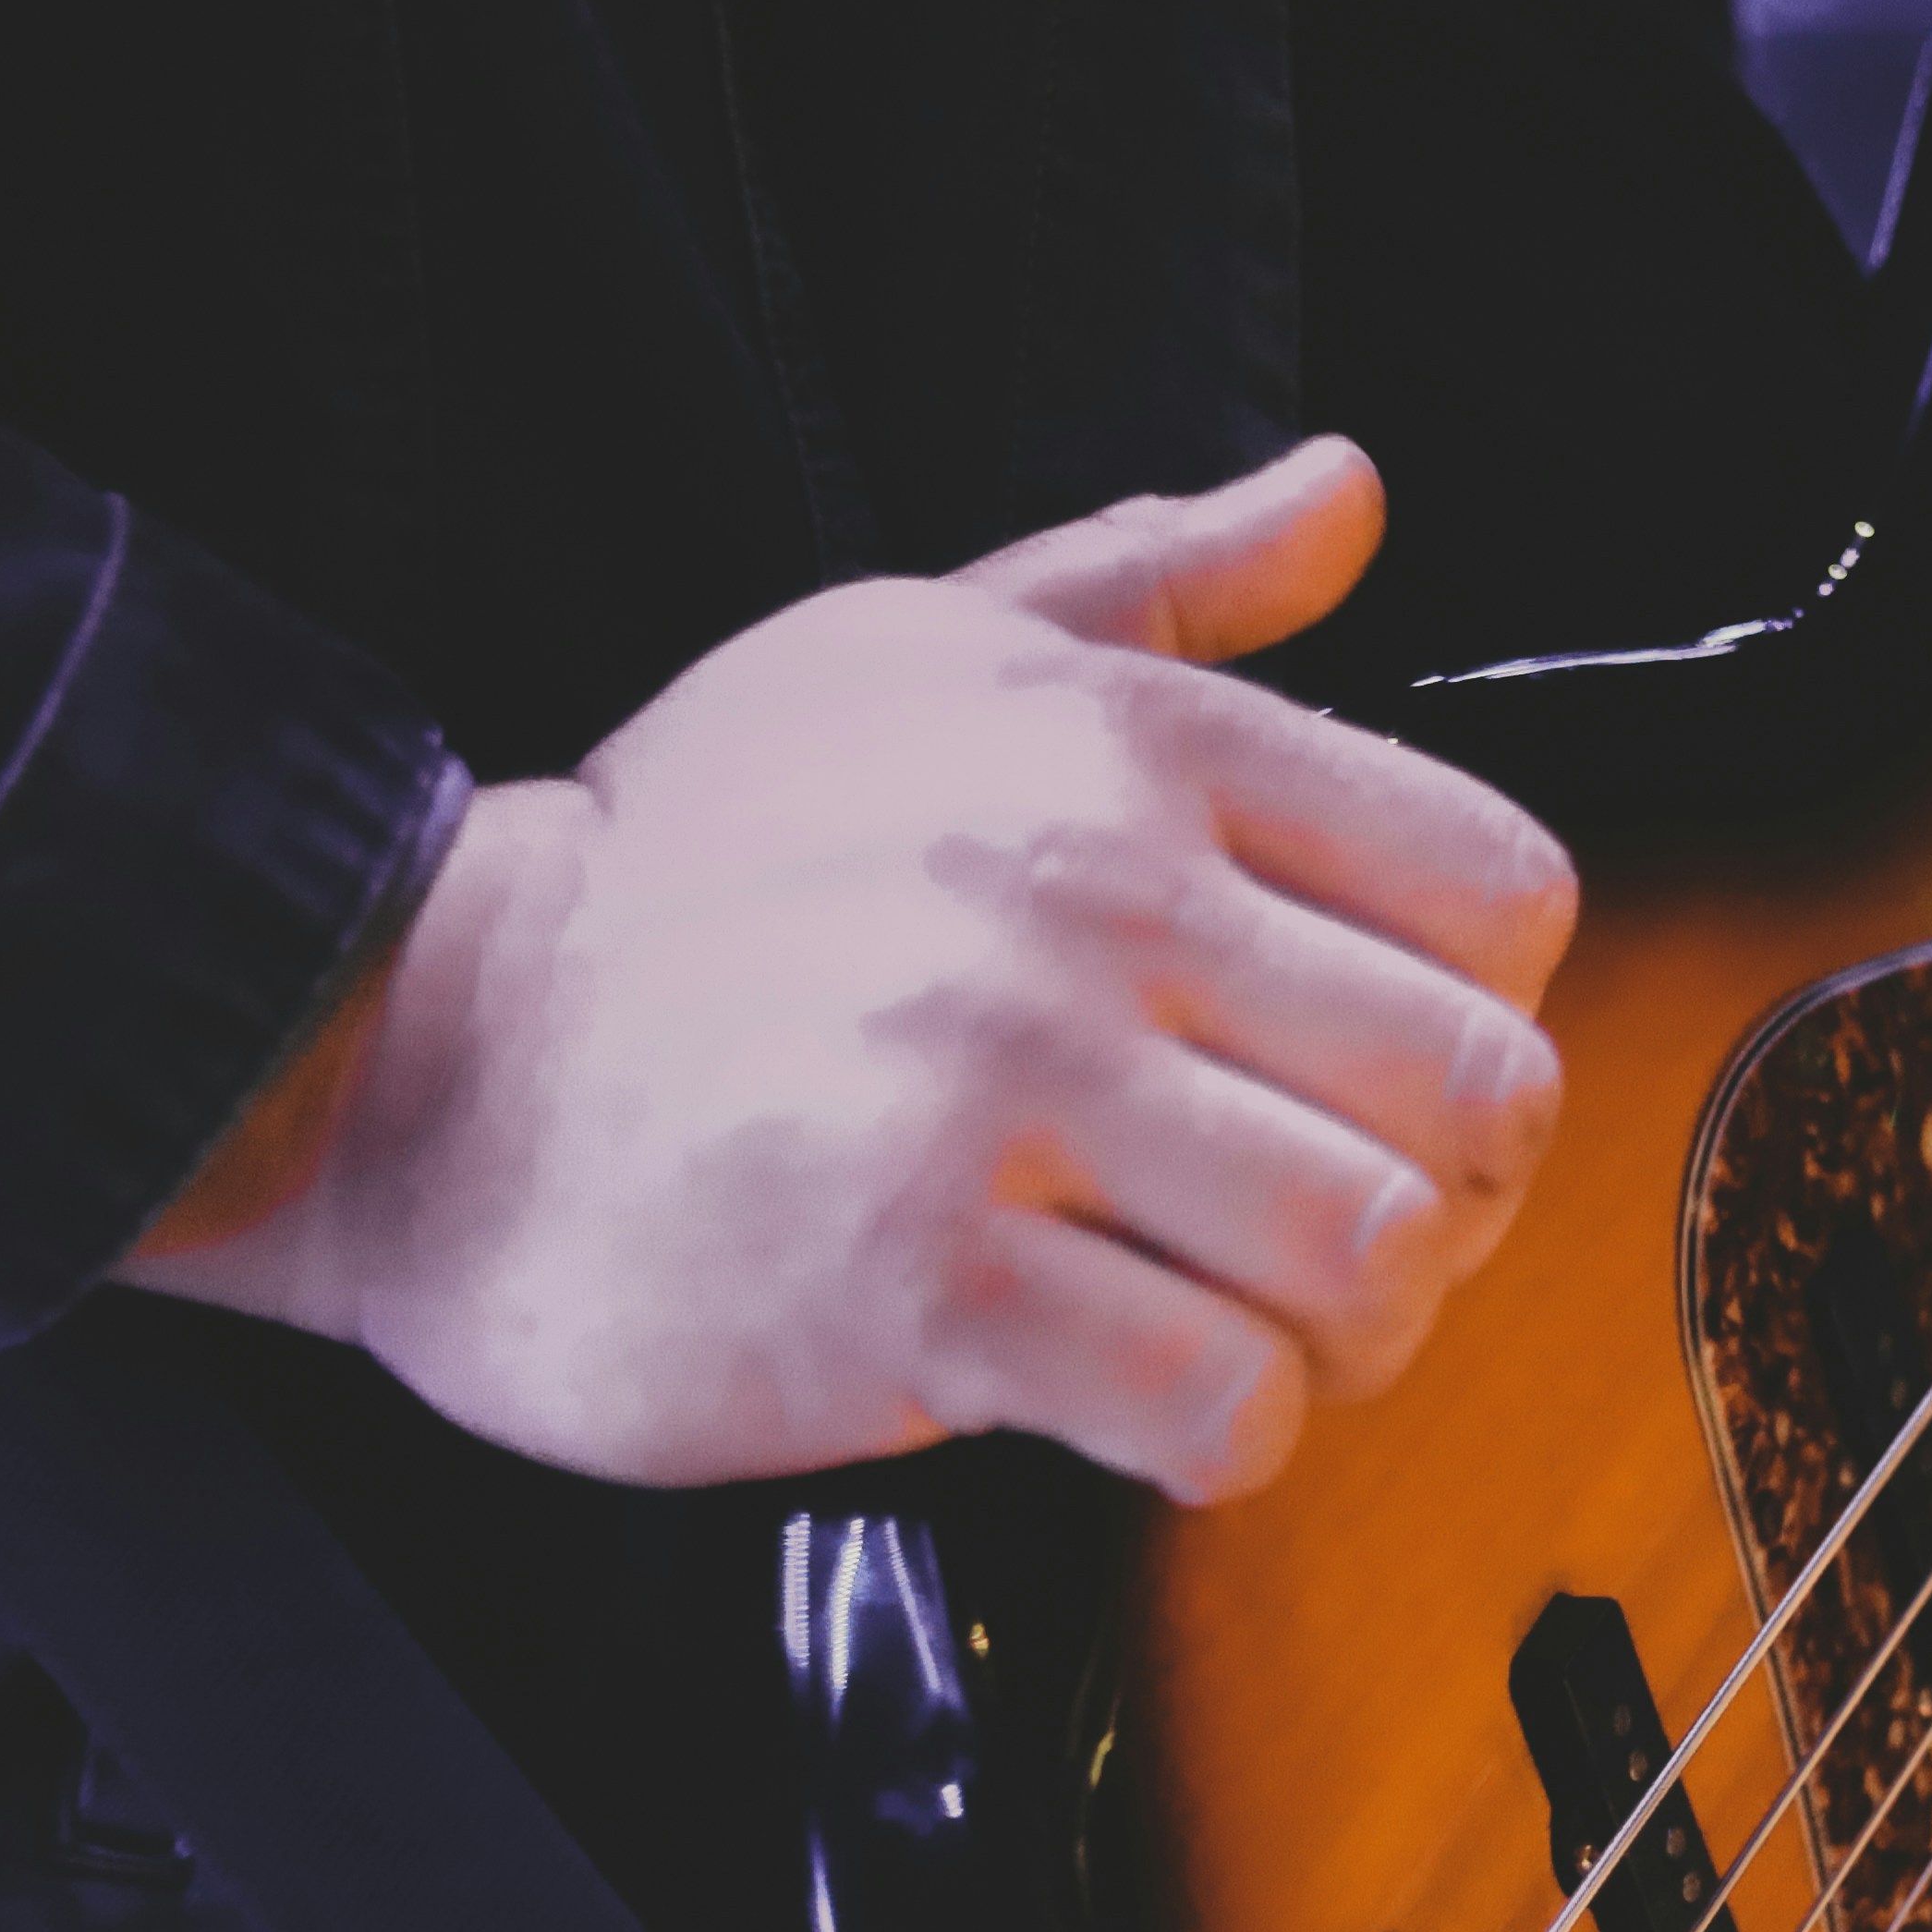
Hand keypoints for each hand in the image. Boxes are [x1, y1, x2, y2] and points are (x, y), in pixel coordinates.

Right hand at [125, 437, 1574, 1505]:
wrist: (430, 1061)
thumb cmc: (682, 879)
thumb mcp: (914, 651)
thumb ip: (1159, 584)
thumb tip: (1344, 494)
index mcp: (1121, 744)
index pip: (1502, 894)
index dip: (1480, 1019)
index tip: (1373, 1078)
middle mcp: (1086, 896)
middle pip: (1474, 1096)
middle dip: (1442, 1202)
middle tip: (1322, 1232)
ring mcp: (999, 1088)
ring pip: (1374, 1256)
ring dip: (1343, 1336)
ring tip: (1231, 1319)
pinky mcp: (920, 1282)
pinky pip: (1217, 1402)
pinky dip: (1222, 1437)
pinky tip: (1135, 1401)